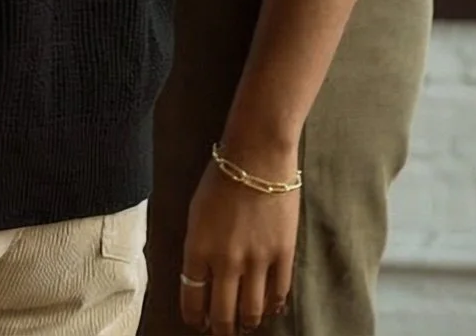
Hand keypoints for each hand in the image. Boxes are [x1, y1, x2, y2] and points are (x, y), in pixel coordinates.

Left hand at [180, 159, 298, 332]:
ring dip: (247, 322)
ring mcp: (257, 261)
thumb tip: (202, 277)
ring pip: (252, 311)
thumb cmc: (220, 179)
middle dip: (221, 329)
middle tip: (221, 332)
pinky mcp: (283, 257)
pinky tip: (269, 309)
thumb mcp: (196, 213)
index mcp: (198, 247)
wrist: (257, 158)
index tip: (196, 323)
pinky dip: (273, 306)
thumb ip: (198, 247)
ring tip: (244, 324)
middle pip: (223, 312)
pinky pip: (279, 294)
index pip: (192, 296)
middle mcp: (226, 261)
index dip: (194, 315)